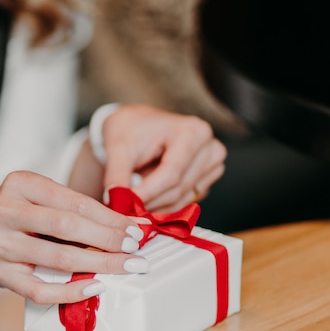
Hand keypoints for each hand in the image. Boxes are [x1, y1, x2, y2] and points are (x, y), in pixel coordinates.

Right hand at [0, 171, 148, 303]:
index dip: (109, 217)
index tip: (135, 228)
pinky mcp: (0, 275)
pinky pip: (40, 289)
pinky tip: (94, 287)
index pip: (73, 201)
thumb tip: (129, 224)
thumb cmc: (15, 216)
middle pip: (66, 226)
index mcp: (19, 183)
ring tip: (125, 267)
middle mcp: (5, 211)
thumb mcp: (37, 198)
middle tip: (135, 248)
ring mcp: (0, 245)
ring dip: (98, 264)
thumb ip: (76, 208)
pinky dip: (71, 291)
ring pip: (57, 258)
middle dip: (107, 239)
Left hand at [101, 104, 226, 211]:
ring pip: (180, 200)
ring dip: (153, 204)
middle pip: (177, 189)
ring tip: (133, 192)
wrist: (137, 126)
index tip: (124, 203)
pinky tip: (146, 193)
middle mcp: (210, 149)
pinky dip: (161, 205)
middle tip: (123, 204)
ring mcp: (212, 167)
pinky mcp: (205, 182)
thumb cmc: (130, 130)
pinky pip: (183, 203)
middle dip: (148, 201)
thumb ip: (117, 176)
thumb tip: (117, 202)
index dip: (146, 192)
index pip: (171, 173)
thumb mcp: (118, 148)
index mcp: (193, 132)